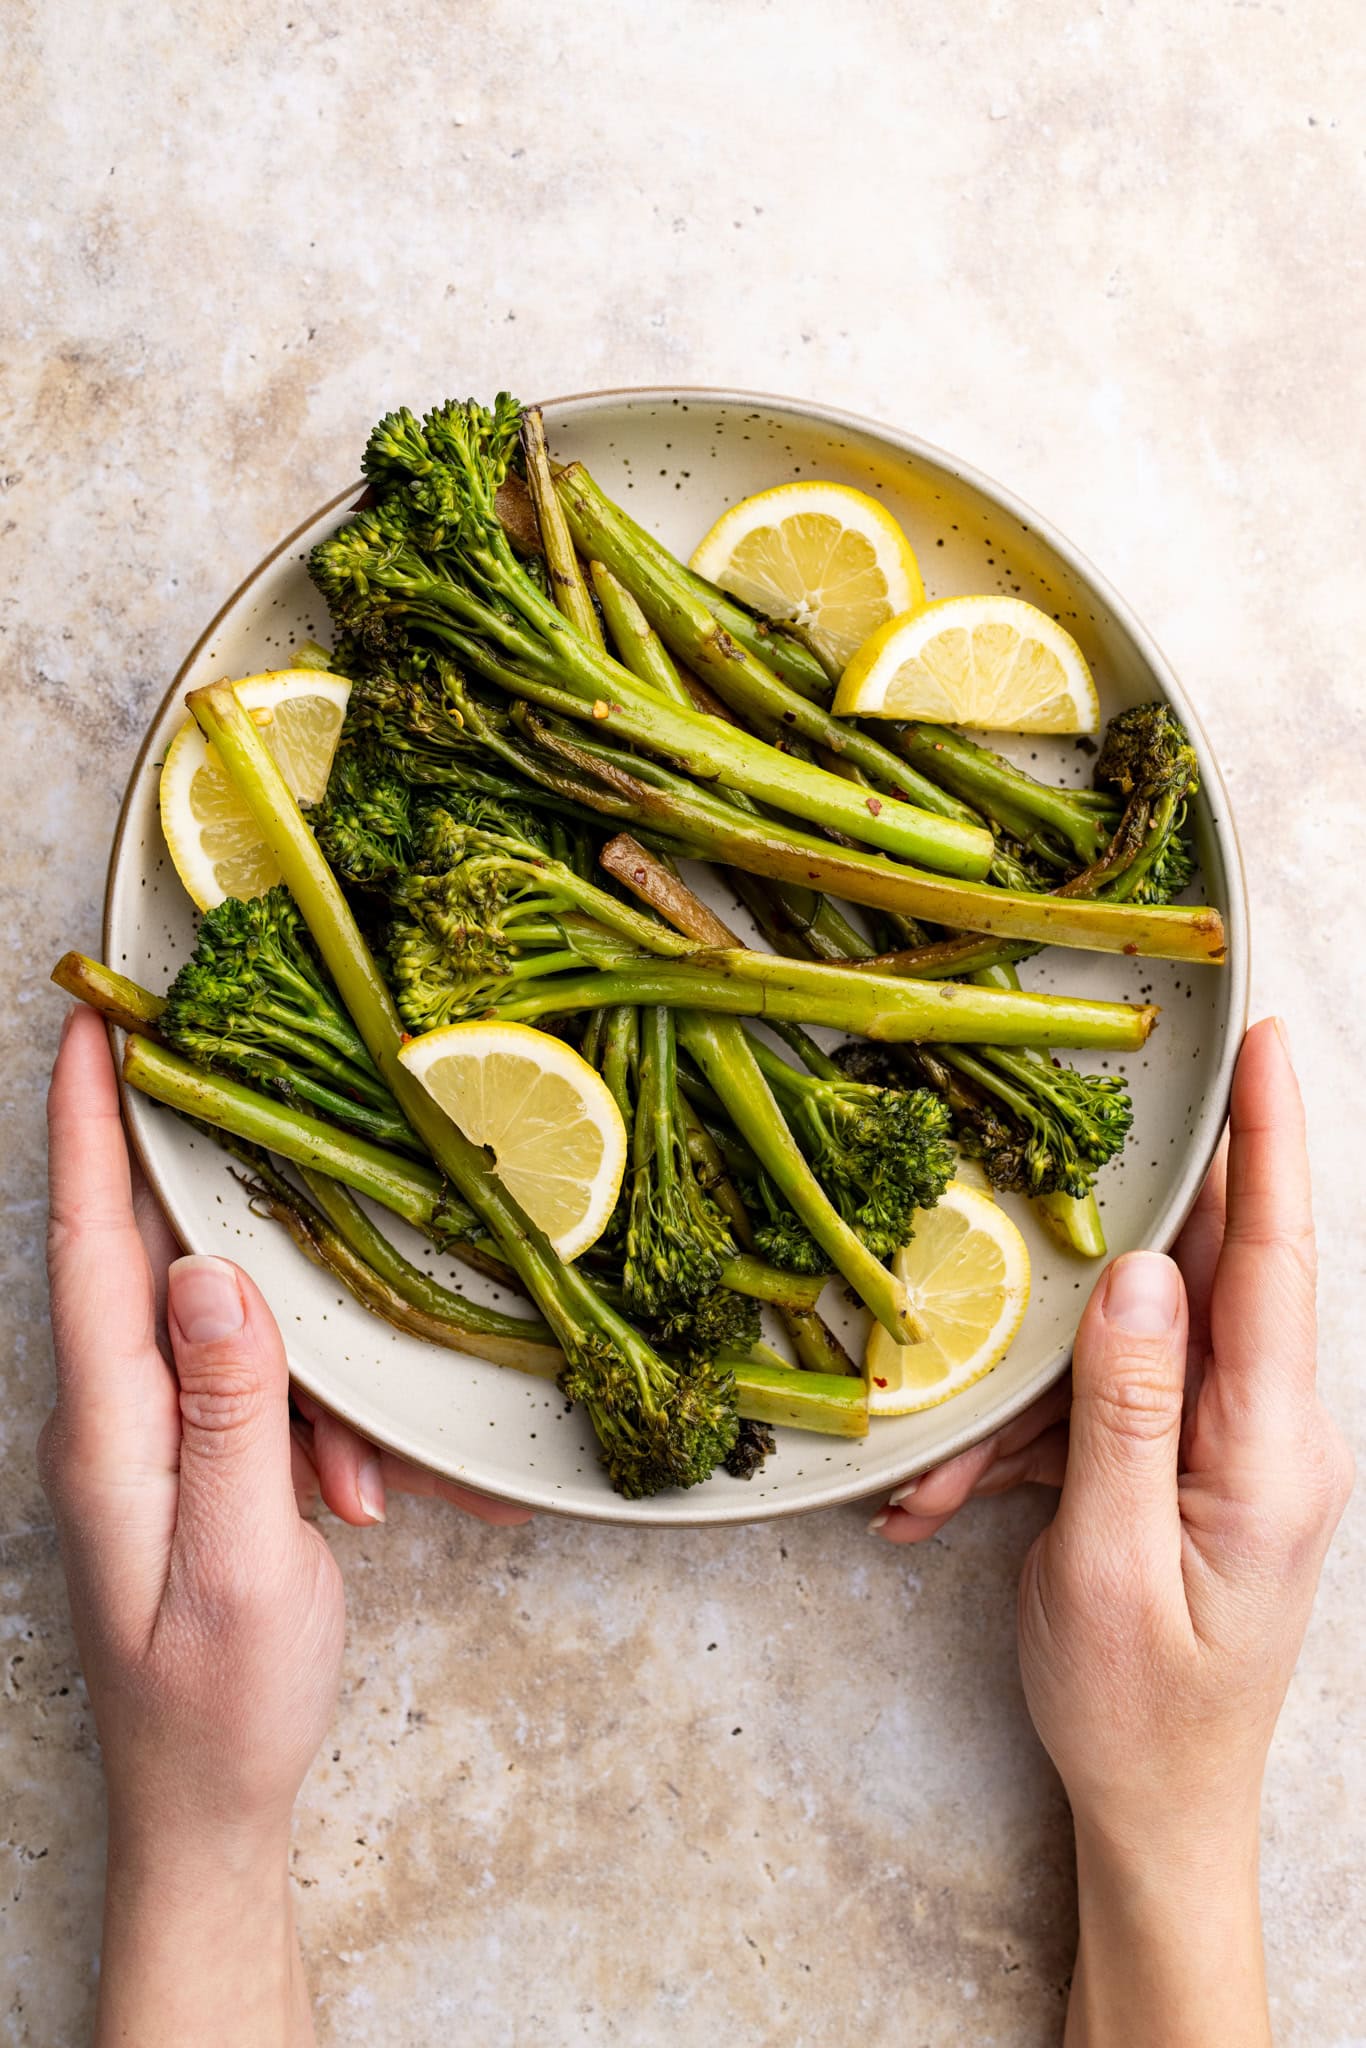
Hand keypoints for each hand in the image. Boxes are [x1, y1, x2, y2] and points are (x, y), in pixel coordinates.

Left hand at [41, 1009, 529, 2044]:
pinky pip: (260, 1397)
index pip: (89, 1244)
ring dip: (311, 1380)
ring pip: (234, 1334)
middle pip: (161, 1260)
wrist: (206, 1811)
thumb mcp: (243, 1559)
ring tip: (357, 1488)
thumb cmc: (218, 1703)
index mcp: (106, 1427)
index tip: (93, 1022)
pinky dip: (319, 1429)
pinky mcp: (192, 1463)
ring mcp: (151, 1439)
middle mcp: (112, 1414)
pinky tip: (364, 1499)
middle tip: (268, 1103)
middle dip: (227, 1208)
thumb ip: (230, 1412)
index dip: (90, 1128)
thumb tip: (213, 1270)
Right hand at [876, 1019, 1352, 2044]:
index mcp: (1274, 1448)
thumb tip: (1144, 1272)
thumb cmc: (1138, 1710)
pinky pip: (1103, 1409)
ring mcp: (1228, 1447)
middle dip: (1116, 1235)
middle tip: (1053, 1162)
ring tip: (945, 1475)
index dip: (1274, 1141)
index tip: (1270, 1041)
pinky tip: (953, 1499)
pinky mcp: (1185, 1467)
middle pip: (1205, 1277)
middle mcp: (1269, 1429)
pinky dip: (1024, 1441)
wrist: (1159, 1817)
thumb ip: (1128, 1410)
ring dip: (1027, 1394)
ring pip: (1128, 1348)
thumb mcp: (1106, 1562)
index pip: (1281, 1259)